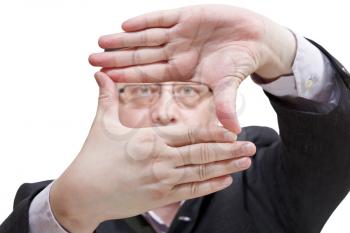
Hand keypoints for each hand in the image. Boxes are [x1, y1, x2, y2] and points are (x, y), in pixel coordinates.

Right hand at [50, 72, 255, 232]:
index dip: (214, 132)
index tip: (232, 131)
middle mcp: (161, 159)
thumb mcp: (102, 124)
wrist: (83, 193)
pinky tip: (226, 181)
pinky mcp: (160, 197)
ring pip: (202, 173)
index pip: (189, 133)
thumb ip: (107, 98)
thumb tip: (99, 74)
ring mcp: (162, 180)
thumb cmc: (93, 157)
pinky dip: (211, 186)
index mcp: (150, 138)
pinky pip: (192, 191)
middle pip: (202, 153)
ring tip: (245, 162)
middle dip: (230, 150)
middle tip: (251, 146)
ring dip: (227, 167)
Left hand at [89, 4, 296, 133]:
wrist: (254, 40)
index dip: (128, 76)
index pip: (149, 75)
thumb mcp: (229, 85)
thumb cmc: (240, 64)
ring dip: (124, 40)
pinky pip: (162, 18)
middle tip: (92, 60)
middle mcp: (176, 53)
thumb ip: (225, 105)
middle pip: (141, 56)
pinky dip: (145, 21)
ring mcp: (179, 34)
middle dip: (117, 58)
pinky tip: (126, 25)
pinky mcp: (187, 16)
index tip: (107, 79)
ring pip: (146, 37)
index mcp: (182, 72)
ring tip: (101, 41)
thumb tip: (233, 131)